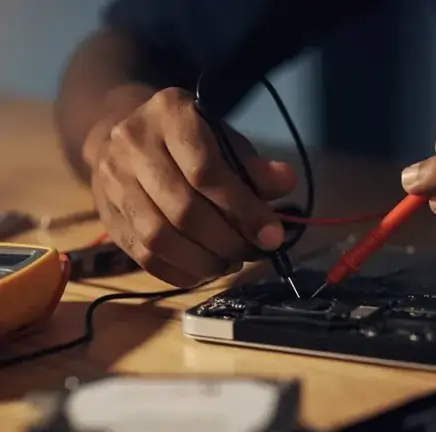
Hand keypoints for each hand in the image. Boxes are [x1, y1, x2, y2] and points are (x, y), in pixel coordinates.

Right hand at [85, 87, 295, 286]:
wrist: (123, 135)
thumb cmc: (188, 139)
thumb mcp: (223, 138)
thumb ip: (253, 165)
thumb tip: (285, 182)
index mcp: (169, 113)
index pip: (206, 171)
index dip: (243, 209)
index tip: (272, 236)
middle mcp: (132, 143)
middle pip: (183, 209)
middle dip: (226, 240)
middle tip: (251, 252)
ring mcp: (112, 181)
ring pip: (159, 237)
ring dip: (202, 261)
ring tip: (229, 263)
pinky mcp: (107, 215)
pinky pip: (142, 256)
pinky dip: (179, 272)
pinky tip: (203, 272)